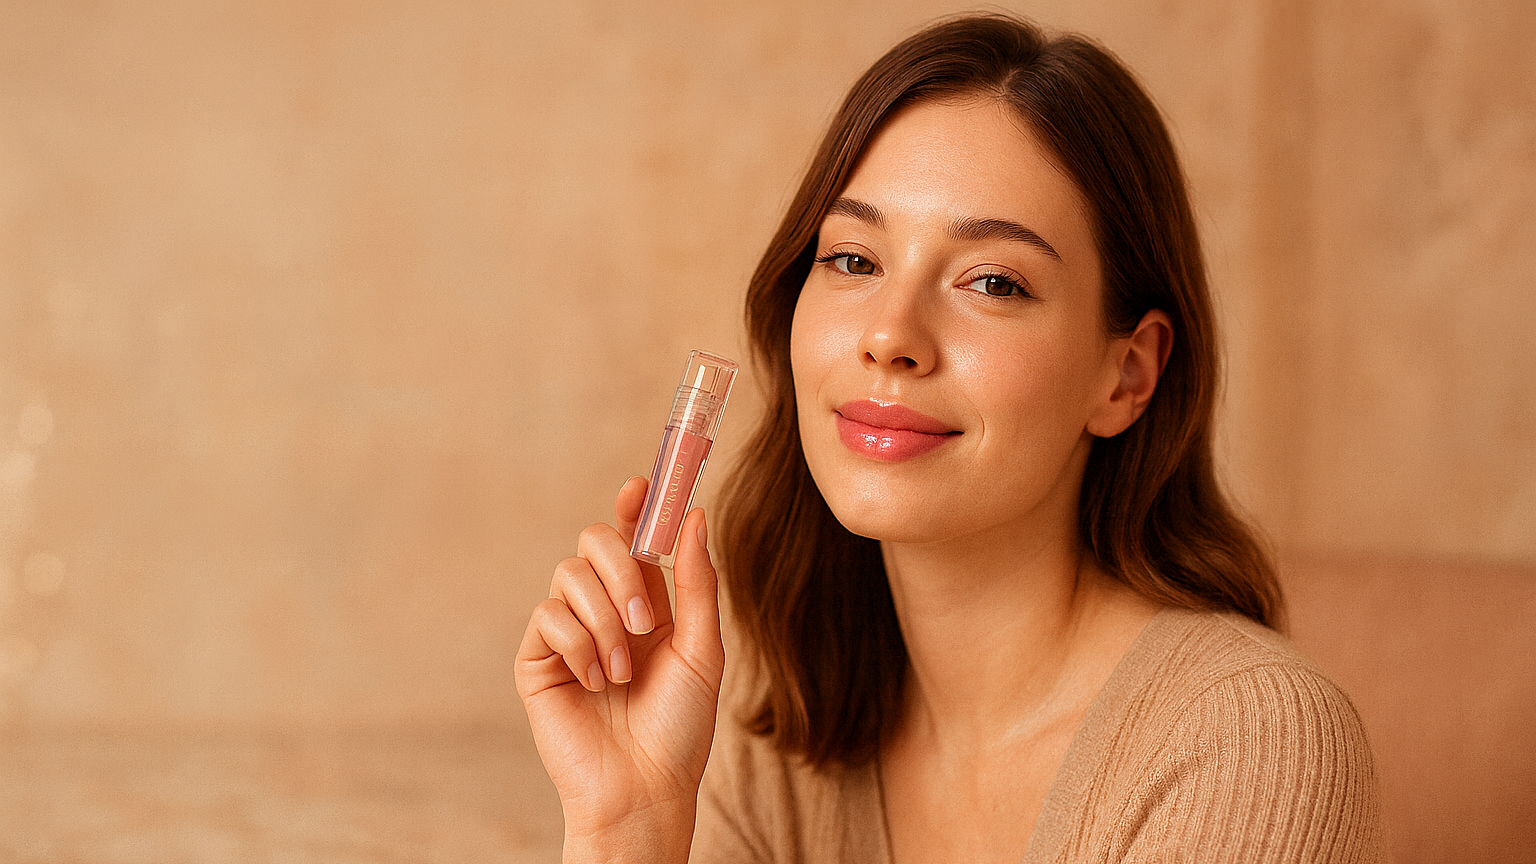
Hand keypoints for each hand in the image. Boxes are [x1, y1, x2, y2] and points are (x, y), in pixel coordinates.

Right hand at [516, 476, 724, 862]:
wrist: (645, 787)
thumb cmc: (681, 726)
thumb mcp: (703, 648)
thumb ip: (696, 581)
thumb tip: (694, 514)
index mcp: (648, 604)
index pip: (633, 540)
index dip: (634, 506)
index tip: (641, 484)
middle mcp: (606, 610)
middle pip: (595, 541)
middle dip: (621, 569)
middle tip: (645, 618)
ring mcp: (569, 632)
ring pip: (570, 576)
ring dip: (605, 620)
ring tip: (623, 671)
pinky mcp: (538, 659)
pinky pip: (549, 616)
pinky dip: (579, 645)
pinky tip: (595, 682)